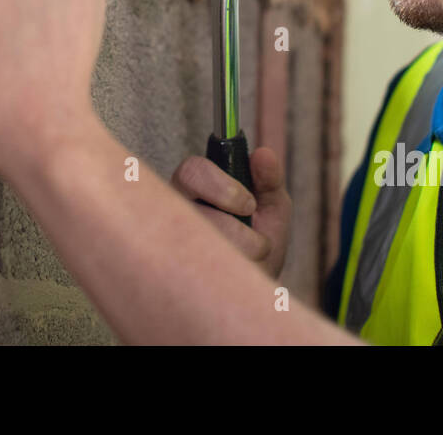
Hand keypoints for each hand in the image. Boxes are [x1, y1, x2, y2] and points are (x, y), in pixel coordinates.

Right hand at [170, 146, 292, 278]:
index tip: (249, 205)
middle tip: (248, 235)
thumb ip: (269, 180)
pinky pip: (192, 268)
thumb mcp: (272, 207)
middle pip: (185, 203)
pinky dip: (224, 273)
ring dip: (234, 250)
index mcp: (198, 187)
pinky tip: (234, 274)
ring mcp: (170, 239)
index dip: (220, 185)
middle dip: (226, 220)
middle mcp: (177, 209)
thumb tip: (263, 154)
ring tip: (249, 259)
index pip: (192, 171)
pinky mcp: (172, 267)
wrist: (251, 289)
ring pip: (193, 238)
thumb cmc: (259, 240)